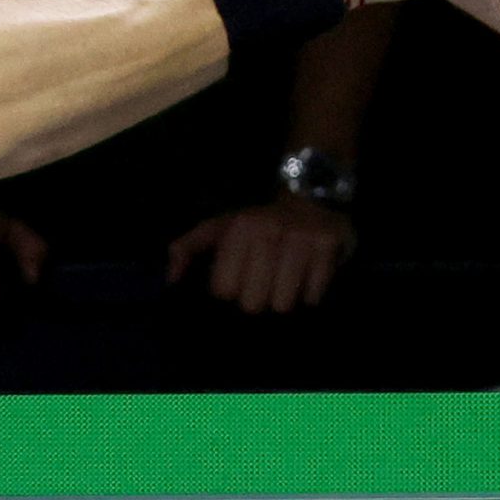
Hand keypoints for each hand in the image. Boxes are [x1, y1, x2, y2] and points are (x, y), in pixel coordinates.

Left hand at [166, 195, 354, 314]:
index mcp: (238, 228)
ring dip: (284, 299)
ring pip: (283, 304)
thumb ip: (188, 248)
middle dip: (258, 300)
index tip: (240, 279)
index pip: (224, 290)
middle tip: (264, 284)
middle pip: (253, 303)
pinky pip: (312, 296)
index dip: (231, 291)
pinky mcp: (328, 247)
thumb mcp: (220, 227)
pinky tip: (307, 278)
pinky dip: (310, 295)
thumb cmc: (259, 222)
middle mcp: (268, 231)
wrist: (310, 195)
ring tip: (285, 283)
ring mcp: (301, 238)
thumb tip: (171, 280)